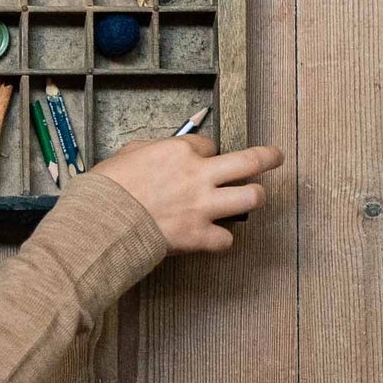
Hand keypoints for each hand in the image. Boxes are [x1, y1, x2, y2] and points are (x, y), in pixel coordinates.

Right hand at [98, 136, 284, 253]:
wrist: (106, 220)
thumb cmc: (112, 185)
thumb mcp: (131, 152)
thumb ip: (155, 149)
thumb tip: (164, 152)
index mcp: (180, 151)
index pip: (209, 145)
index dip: (208, 151)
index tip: (204, 158)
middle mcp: (199, 176)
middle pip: (248, 162)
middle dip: (267, 157)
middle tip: (276, 156)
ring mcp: (204, 207)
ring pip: (250, 198)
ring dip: (255, 196)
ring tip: (256, 196)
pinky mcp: (200, 236)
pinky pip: (227, 238)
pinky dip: (222, 237)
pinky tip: (215, 235)